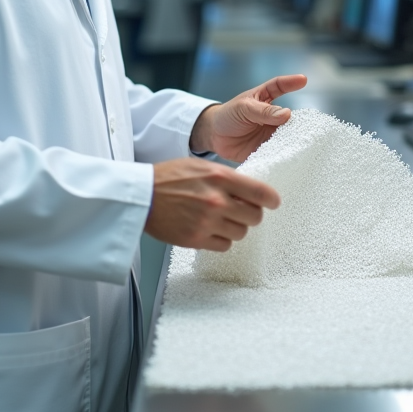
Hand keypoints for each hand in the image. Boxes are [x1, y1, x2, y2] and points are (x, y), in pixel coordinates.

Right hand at [144, 158, 280, 250]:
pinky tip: (210, 229)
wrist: (140, 196)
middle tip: (242, 211)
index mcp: (219, 177)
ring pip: (241, 233)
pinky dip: (221, 239)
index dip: (271, 199)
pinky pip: (224, 245)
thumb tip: (249, 190)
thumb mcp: (200, 166)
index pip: (260, 192)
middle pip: (255, 217)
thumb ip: (226, 177)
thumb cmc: (167, 178)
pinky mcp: (196, 240)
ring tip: (221, 219)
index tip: (273, 202)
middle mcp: (216, 200)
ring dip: (235, 227)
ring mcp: (206, 222)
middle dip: (251, 214)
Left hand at [189, 74, 306, 161]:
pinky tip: (291, 156)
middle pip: (289, 116)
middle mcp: (271, 116)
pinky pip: (278, 151)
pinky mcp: (267, 149)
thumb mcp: (243, 108)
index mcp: (264, 99)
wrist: (215, 137)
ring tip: (303, 142)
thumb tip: (287, 114)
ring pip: (287, 135)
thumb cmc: (228, 116)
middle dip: (299, 120)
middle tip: (308, 124)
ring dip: (294, 138)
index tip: (303, 79)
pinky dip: (284, 153)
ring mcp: (270, 133)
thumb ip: (263, 111)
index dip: (291, 82)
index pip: (279, 87)